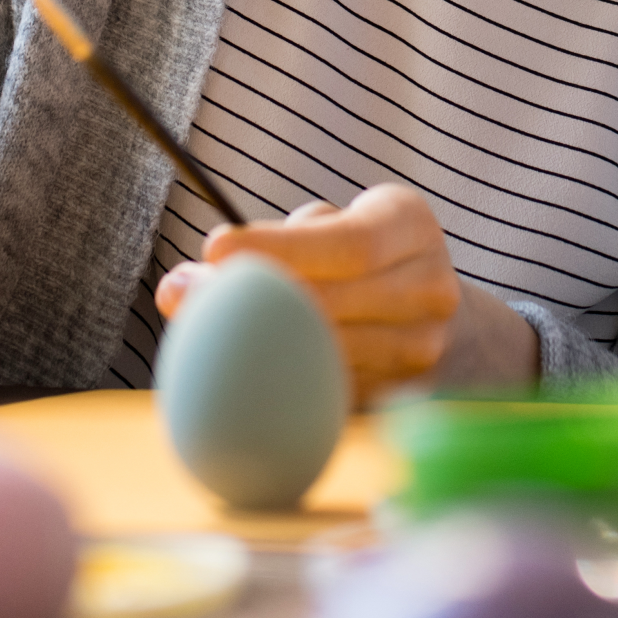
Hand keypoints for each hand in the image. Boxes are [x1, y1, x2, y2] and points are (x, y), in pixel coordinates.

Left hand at [153, 183, 534, 403]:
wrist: (438, 316)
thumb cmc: (359, 257)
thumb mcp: (338, 223)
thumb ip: (278, 241)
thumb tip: (191, 275)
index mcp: (412, 226)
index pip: (350, 243)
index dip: (283, 248)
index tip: (215, 246)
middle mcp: (429, 289)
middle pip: (335, 302)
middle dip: (251, 299)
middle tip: (178, 292)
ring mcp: (422, 350)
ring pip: (327, 353)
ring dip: (253, 344)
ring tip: (192, 326)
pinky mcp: (399, 394)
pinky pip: (328, 388)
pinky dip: (278, 377)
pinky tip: (235, 364)